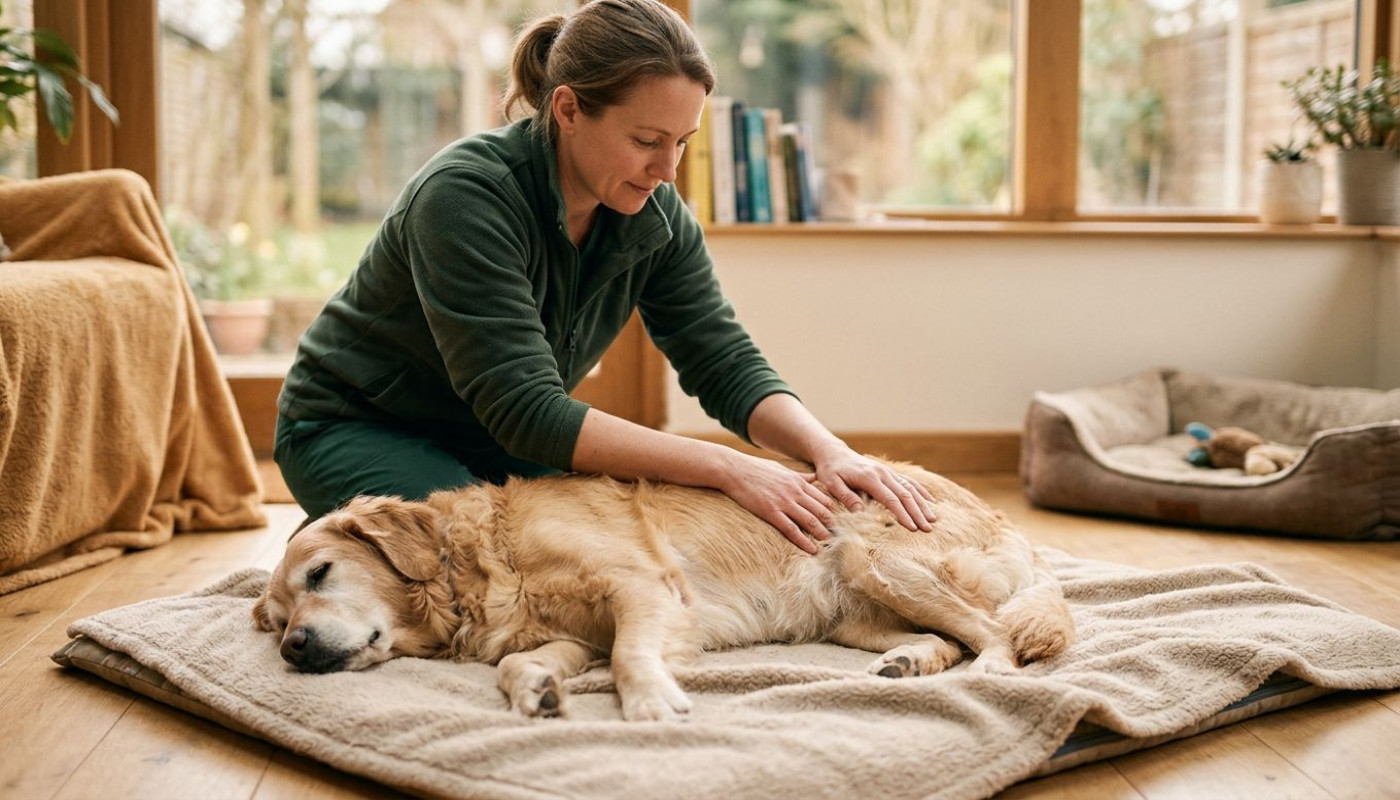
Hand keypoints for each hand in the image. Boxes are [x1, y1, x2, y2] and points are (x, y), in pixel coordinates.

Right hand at [719, 454, 839, 553]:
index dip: (834, 511)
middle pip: (821, 511)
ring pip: (809, 521)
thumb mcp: (782, 468)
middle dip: (833, 524)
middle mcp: (795, 492)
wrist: (734, 469)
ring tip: (829, 544)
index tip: (842, 521)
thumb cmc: (756, 468)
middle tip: (842, 536)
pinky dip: (803, 541)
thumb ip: (800, 475)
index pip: (824, 498)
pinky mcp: (771, 512)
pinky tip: (811, 549)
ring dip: (821, 534)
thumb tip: (814, 477)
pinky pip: (791, 529)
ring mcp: (783, 502)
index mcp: (799, 482)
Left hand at [811, 448, 936, 532]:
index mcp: (869, 477)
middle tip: (928, 529)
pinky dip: (921, 492)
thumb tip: (860, 513)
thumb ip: (847, 497)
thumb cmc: (831, 470)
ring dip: (922, 504)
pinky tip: (931, 502)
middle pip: (905, 495)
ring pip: (910, 488)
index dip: (902, 514)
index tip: (912, 528)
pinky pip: (909, 482)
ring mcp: (888, 472)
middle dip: (917, 513)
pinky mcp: (890, 473)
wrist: (834, 453)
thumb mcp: (832, 483)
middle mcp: (883, 473)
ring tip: (933, 519)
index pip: (890, 499)